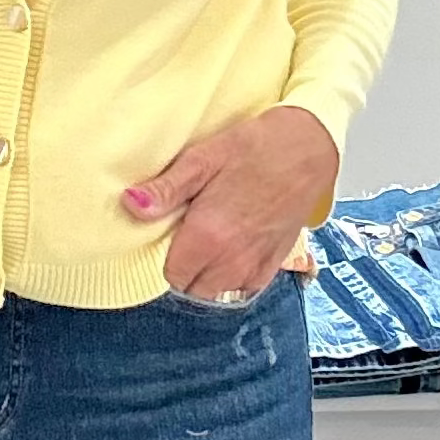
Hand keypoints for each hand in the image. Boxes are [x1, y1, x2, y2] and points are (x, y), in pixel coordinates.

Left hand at [122, 104, 338, 301]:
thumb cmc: (254, 148)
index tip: (170, 231)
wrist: (308, 149)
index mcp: (208, 236)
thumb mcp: (203, 158)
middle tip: (190, 231)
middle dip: (185, 266)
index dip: (165, 254)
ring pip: (218, 292)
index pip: (170, 275)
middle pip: (192, 288)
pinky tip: (233, 246)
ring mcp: (257, 267)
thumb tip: (130, 205)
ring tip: (212, 237)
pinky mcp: (276, 265)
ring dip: (208, 274)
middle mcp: (232, 261)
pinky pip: (244, 288)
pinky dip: (234, 276)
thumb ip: (166, 189)